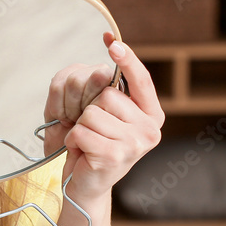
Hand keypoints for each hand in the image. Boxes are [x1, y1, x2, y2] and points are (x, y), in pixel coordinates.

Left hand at [42, 32, 164, 201]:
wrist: (86, 185)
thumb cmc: (95, 144)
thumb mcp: (108, 116)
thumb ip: (114, 92)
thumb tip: (108, 59)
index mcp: (152, 116)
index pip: (141, 81)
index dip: (127, 59)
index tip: (112, 41)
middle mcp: (149, 130)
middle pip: (107, 94)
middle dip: (90, 108)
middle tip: (93, 129)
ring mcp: (134, 145)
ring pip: (91, 113)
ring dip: (80, 126)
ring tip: (88, 142)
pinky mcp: (114, 157)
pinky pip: (80, 131)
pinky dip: (72, 140)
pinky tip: (82, 151)